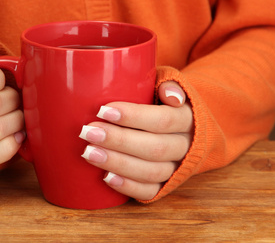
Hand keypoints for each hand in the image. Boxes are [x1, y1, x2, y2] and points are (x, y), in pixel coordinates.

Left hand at [79, 81, 192, 199]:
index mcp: (187, 119)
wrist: (184, 128)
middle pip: (155, 148)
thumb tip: (171, 96)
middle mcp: (186, 146)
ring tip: (89, 153)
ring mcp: (177, 168)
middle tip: (87, 132)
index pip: (164, 119)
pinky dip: (128, 186)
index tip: (103, 110)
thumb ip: (167, 83)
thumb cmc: (162, 102)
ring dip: (118, 163)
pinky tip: (106, 177)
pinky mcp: (166, 185)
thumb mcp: (166, 84)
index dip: (133, 116)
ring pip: (152, 172)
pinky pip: (150, 191)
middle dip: (118, 141)